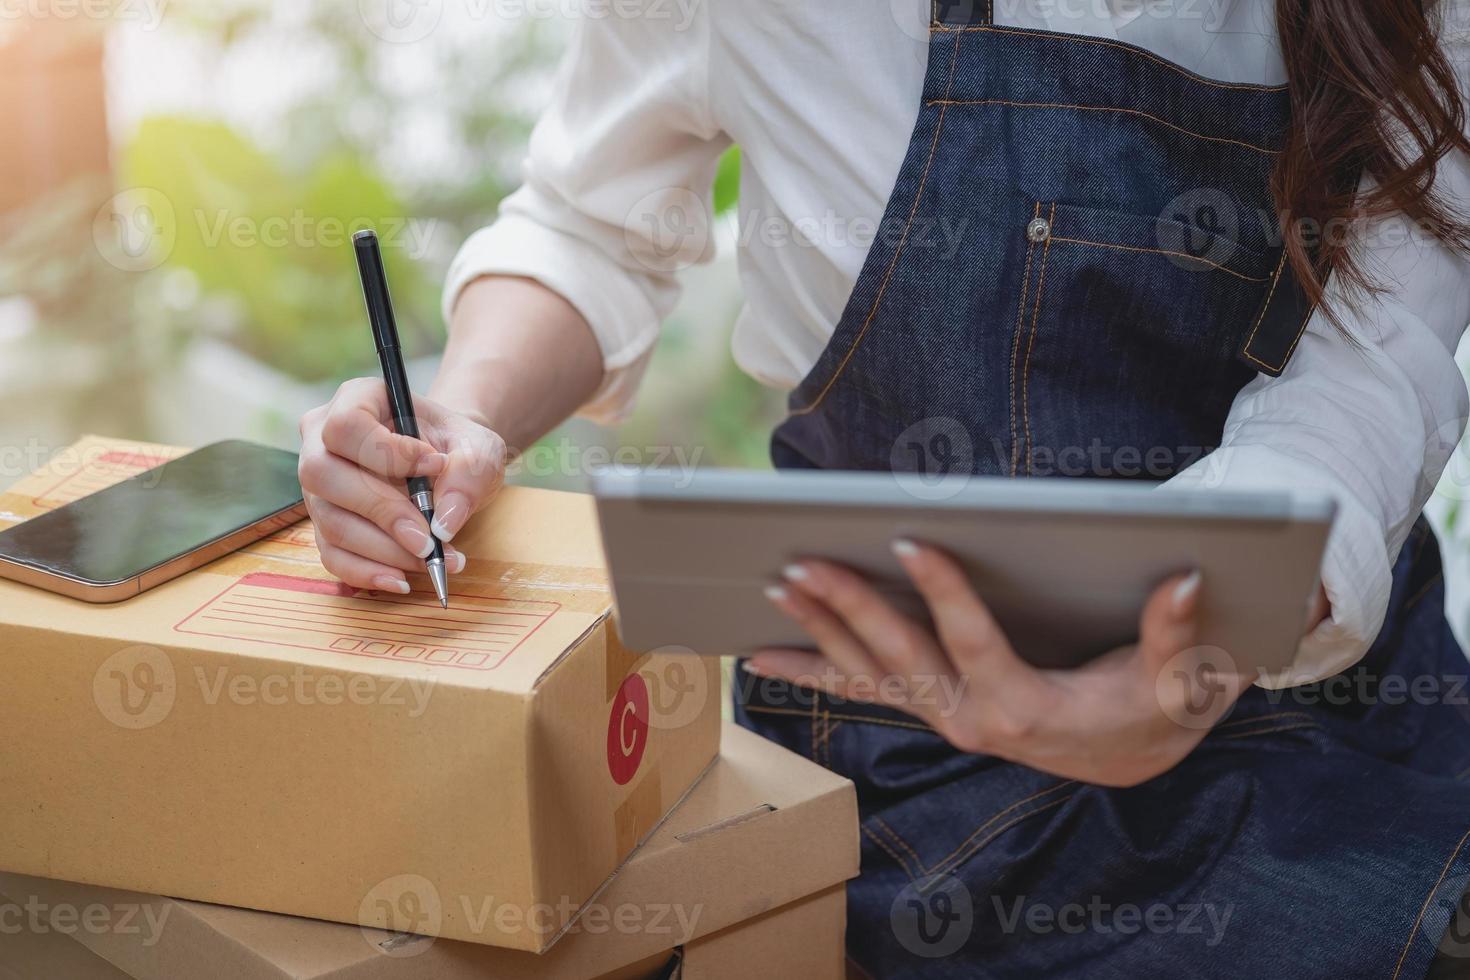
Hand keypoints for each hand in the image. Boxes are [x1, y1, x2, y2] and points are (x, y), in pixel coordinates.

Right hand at [297, 378, 506, 593]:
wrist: (448, 466)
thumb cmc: (457, 448)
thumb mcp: (479, 449)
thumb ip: (470, 474)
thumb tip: (443, 523)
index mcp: (357, 400)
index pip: (346, 426)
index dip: (385, 452)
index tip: (435, 466)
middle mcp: (322, 440)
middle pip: (323, 474)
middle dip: (380, 512)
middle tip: (428, 539)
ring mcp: (318, 486)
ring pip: (330, 521)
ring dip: (383, 549)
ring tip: (432, 560)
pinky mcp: (325, 524)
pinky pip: (331, 555)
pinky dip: (367, 572)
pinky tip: (402, 579)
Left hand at [746, 542, 1255, 787]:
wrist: (1130, 754)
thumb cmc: (1153, 708)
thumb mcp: (1177, 680)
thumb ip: (1176, 635)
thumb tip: (1183, 581)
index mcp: (1025, 707)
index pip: (975, 642)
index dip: (944, 593)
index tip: (911, 543)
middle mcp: (971, 717)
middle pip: (900, 655)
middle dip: (848, 607)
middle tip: (802, 564)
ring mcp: (945, 715)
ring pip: (869, 674)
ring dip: (818, 632)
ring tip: (773, 590)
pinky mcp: (933, 707)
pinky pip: (863, 689)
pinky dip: (814, 671)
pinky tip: (764, 653)